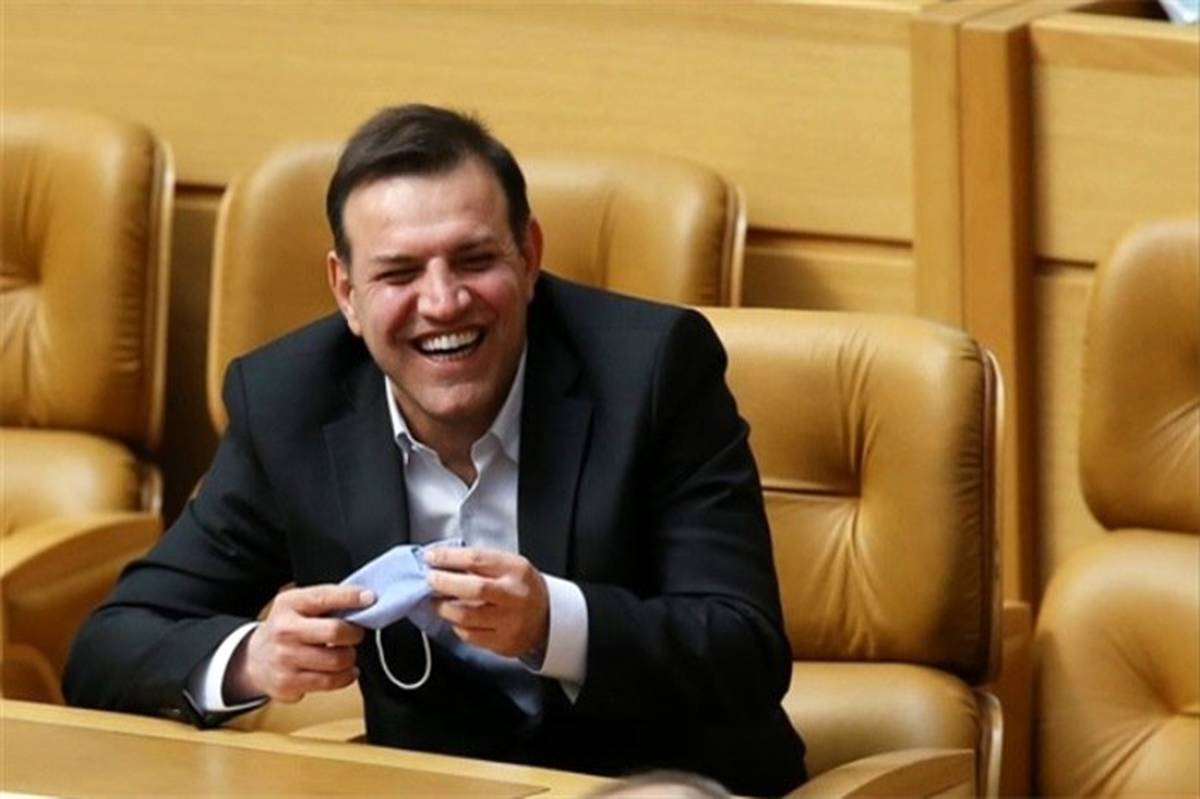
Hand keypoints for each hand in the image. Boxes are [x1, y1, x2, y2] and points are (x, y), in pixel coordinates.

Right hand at [226, 584, 373, 703]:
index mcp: (289, 604)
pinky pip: (330, 682)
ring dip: (351, 657)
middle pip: (335, 631)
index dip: (351, 597)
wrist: (256, 659)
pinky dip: (346, 676)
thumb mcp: (299, 605)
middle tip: (356, 634)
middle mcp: (284, 631)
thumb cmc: (287, 628)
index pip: (325, 596)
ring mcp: (285, 658)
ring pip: (337, 660)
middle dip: (355, 633)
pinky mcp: (289, 683)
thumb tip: (365, 599)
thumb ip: (327, 600)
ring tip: (347, 653)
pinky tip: (346, 670)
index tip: (370, 598)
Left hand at [424, 547, 549, 659]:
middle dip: (444, 582)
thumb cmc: (522, 588)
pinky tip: (455, 618)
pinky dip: (456, 626)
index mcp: (516, 570)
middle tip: (430, 580)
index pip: (477, 559)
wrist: (548, 617)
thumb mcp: (509, 566)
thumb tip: (444, 562)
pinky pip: (469, 635)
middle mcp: (514, 596)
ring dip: (443, 607)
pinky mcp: (503, 642)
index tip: (431, 557)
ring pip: (466, 616)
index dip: (449, 558)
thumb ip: (480, 564)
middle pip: (472, 588)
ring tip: (437, 601)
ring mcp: (510, 621)